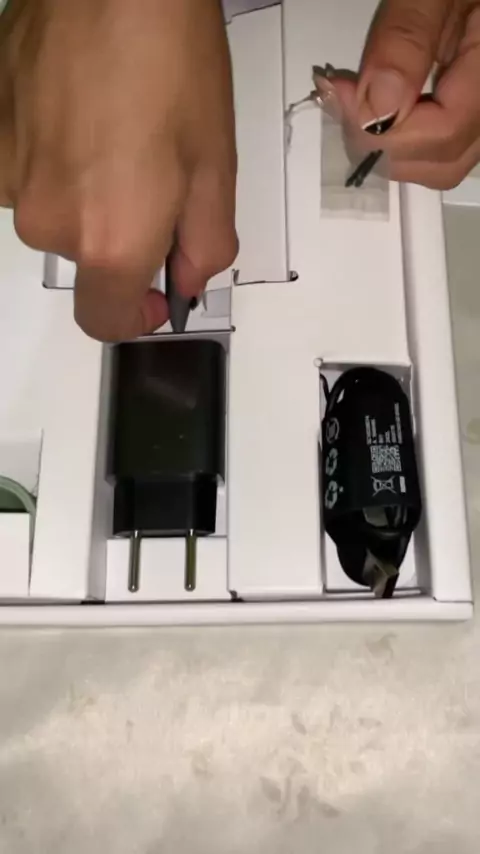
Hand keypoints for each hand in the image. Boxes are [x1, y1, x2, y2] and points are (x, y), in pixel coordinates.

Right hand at [0, 0, 237, 340]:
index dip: (134, 316)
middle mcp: (49, 222)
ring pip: (55, 212)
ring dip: (87, 193)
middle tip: (155, 179)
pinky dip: (54, 158)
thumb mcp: (216, 168)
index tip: (154, 295)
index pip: (105, 321)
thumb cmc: (173, 62)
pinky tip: (80, 115)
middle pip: (86, 260)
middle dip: (121, 236)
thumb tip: (185, 280)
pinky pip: (26, 171)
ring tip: (118, 134)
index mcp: (110, 240)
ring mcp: (9, 178)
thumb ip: (204, 247)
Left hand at [324, 0, 479, 189]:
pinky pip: (441, 140)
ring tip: (355, 102)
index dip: (384, 129)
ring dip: (391, 147)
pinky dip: (403, 134)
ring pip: (442, 160)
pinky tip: (376, 104)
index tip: (338, 93)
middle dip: (385, 145)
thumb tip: (375, 109)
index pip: (444, 132)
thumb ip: (407, 39)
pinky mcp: (469, 98)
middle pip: (444, 160)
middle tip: (343, 101)